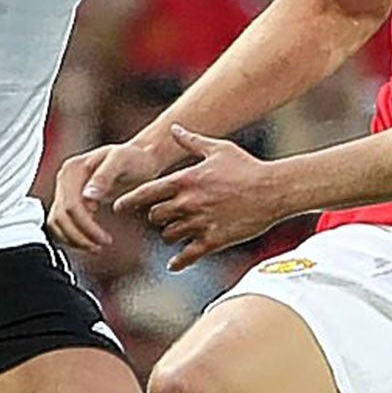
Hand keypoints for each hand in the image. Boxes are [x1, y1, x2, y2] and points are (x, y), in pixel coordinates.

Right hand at [48, 133, 182, 251]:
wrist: (139, 157)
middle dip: (79, 236)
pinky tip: (90, 241)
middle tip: (100, 247)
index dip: (85, 227)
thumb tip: (87, 197)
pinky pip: (63, 222)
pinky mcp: (71, 198)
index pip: (70, 206)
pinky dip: (72, 235)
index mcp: (72, 169)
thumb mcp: (122, 162)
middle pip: (60, 217)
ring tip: (96, 247)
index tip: (105, 239)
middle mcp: (64, 178)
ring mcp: (65, 189)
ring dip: (73, 239)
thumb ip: (104, 177)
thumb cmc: (134, 158)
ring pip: (57, 222)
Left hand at [115, 124, 291, 270]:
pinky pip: (187, 256)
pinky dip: (178, 262)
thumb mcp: (218, 149)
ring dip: (169, 234)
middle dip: (156, 217)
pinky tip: (174, 264)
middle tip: (161, 216)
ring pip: (169, 236)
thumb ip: (191, 141)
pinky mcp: (213, 241)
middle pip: (155, 217)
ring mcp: (200, 223)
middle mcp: (188, 203)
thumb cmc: (246, 166)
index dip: (129, 201)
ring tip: (176, 230)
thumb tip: (174, 128)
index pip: (146, 193)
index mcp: (186, 180)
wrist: (273, 190)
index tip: (118, 207)